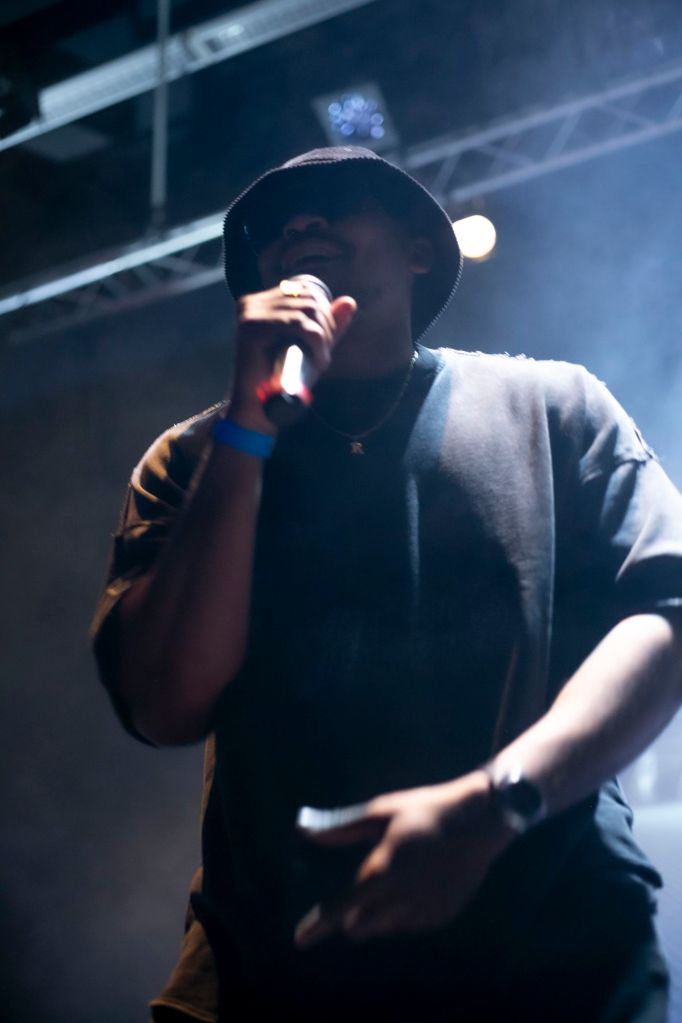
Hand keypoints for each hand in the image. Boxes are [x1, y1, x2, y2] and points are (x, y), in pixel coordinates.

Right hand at [229, 280, 356, 431]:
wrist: (258, 410)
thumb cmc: (282, 381)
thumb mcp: (310, 348)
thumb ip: (328, 326)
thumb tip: (350, 301)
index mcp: (262, 303)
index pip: (304, 290)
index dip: (326, 312)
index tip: (326, 341)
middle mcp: (253, 303)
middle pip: (308, 298)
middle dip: (327, 325)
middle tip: (324, 355)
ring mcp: (250, 313)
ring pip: (306, 311)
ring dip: (323, 338)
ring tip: (321, 361)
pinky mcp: (253, 328)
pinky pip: (297, 325)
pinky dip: (316, 343)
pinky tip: (319, 362)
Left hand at [294, 771, 513, 946]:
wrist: (479, 821)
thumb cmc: (424, 811)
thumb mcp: (381, 812)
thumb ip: (341, 827)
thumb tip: (304, 830)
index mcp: (382, 871)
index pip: (341, 907)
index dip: (318, 925)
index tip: (299, 940)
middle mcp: (401, 897)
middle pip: (359, 926)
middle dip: (353, 914)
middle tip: (365, 883)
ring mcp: (424, 910)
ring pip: (385, 926)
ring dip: (380, 911)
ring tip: (401, 872)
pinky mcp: (442, 916)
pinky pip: (411, 923)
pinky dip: (405, 910)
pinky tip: (421, 881)